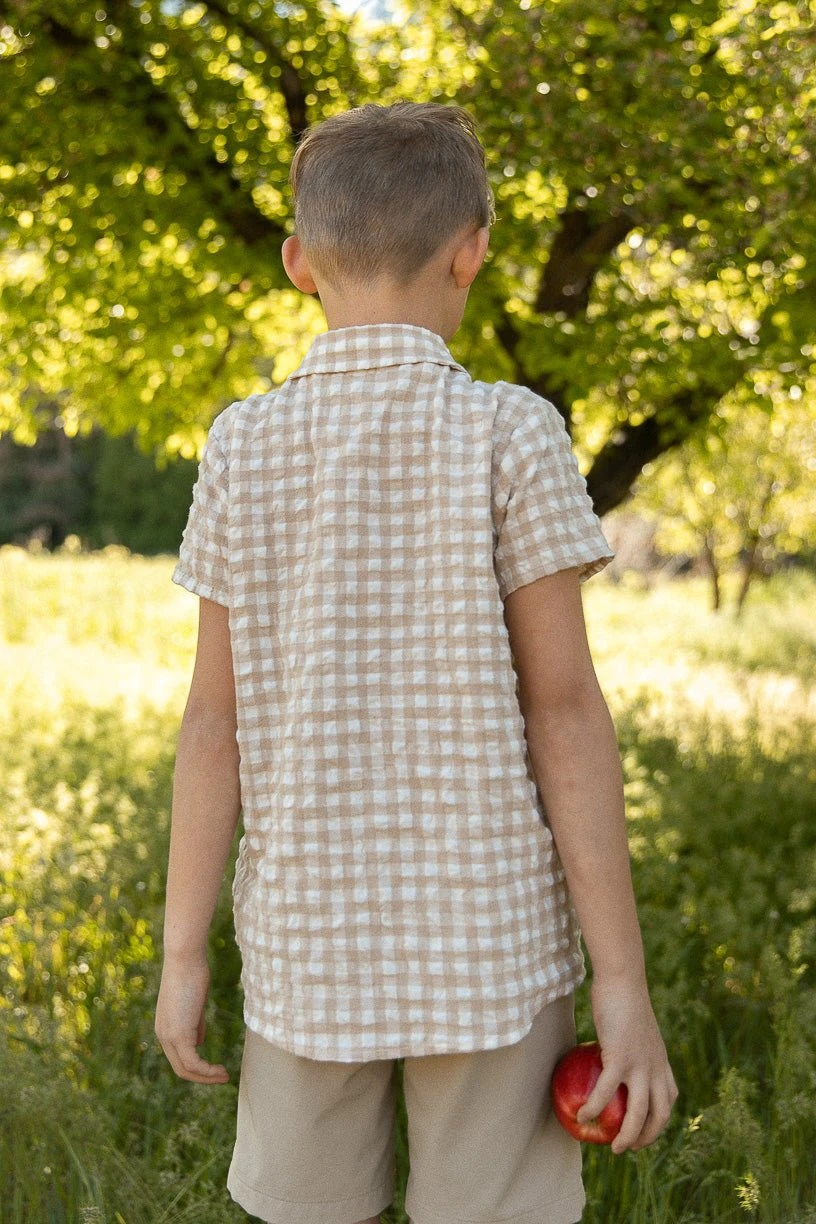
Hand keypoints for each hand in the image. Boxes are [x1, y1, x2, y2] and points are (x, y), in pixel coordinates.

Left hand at [154, 951, 229, 1083]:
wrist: (184, 958)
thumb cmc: (192, 973)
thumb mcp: (193, 1004)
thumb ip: (194, 1024)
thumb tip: (199, 1042)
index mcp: (165, 1028)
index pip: (179, 1058)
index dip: (198, 1067)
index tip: (216, 1067)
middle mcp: (163, 1036)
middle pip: (180, 1069)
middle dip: (202, 1077)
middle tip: (223, 1076)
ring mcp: (168, 1036)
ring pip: (186, 1069)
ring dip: (207, 1077)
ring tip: (225, 1076)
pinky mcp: (178, 1034)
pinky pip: (193, 1062)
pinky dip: (207, 1070)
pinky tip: (221, 1069)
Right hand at [577, 976, 677, 1154]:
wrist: (623, 981)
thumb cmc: (625, 998)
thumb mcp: (636, 1027)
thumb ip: (632, 1044)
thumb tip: (612, 1053)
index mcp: (661, 1062)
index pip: (669, 1099)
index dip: (658, 1120)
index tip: (644, 1129)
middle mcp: (656, 1069)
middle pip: (659, 1116)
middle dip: (647, 1138)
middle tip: (627, 1147)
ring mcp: (640, 1066)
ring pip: (637, 1114)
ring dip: (627, 1137)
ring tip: (612, 1147)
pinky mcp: (620, 1059)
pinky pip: (605, 1093)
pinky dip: (595, 1109)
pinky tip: (583, 1116)